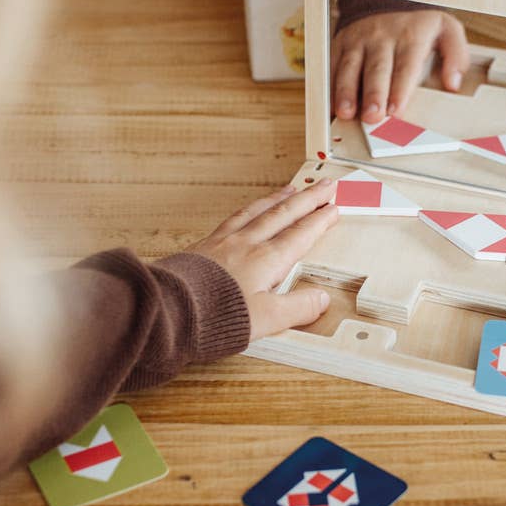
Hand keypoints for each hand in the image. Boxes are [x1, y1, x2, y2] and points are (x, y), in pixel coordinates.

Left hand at [191, 182, 338, 341]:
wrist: (171, 309)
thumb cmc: (215, 316)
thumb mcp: (267, 320)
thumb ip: (297, 308)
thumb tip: (321, 299)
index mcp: (267, 260)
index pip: (301, 235)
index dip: (320, 221)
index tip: (334, 208)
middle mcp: (248, 244)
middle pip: (284, 214)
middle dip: (308, 199)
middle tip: (325, 185)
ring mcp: (225, 241)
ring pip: (259, 210)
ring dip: (279, 198)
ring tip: (292, 189)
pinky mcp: (205, 244)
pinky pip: (235, 216)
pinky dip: (251, 207)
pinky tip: (250, 209)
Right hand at [331, 8, 469, 123]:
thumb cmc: (419, 25)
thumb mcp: (447, 30)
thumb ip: (456, 56)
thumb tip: (453, 83)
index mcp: (410, 36)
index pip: (405, 65)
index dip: (399, 89)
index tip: (395, 110)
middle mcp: (382, 36)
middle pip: (376, 68)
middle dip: (373, 93)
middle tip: (372, 115)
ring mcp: (359, 39)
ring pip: (350, 66)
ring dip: (347, 91)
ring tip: (346, 112)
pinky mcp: (341, 43)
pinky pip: (333, 64)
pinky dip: (330, 85)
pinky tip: (331, 104)